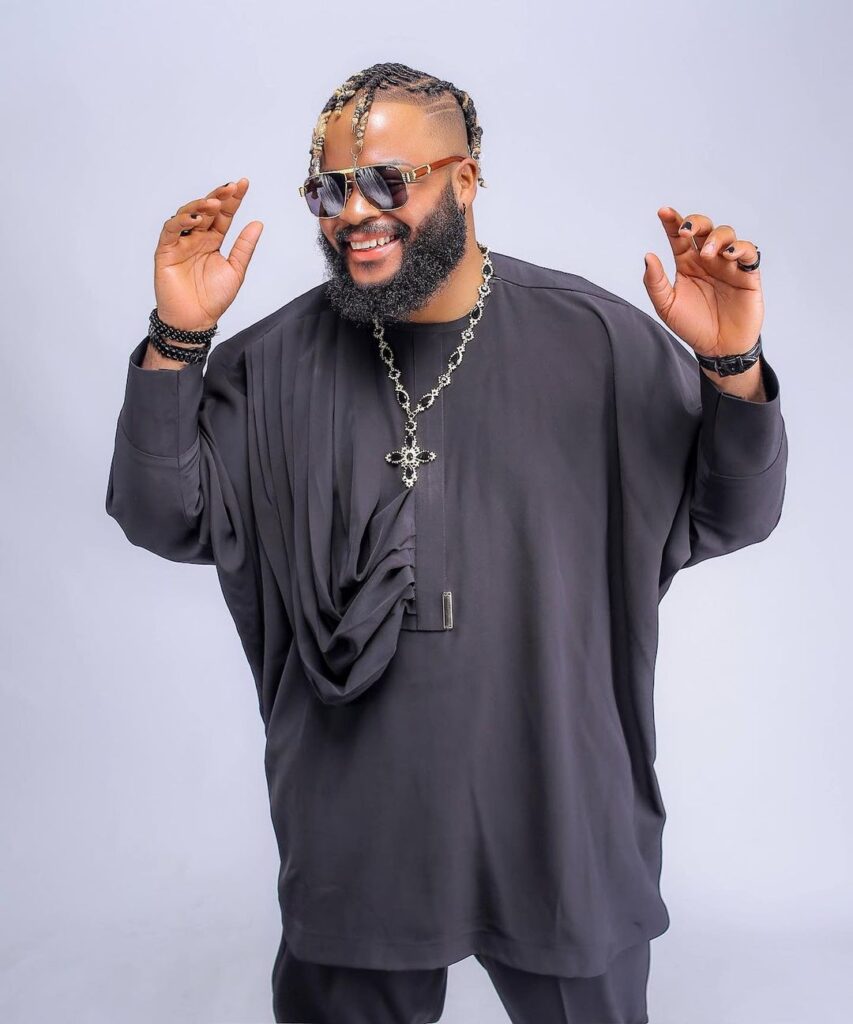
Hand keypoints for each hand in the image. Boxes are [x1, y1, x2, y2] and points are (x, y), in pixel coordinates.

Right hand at [154, 177, 262, 332]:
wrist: (195, 321)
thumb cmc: (213, 299)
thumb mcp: (236, 271)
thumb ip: (244, 247)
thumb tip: (258, 223)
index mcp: (213, 241)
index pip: (223, 215)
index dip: (232, 199)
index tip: (243, 184)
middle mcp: (196, 238)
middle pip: (205, 211)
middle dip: (218, 197)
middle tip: (231, 188)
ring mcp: (180, 242)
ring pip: (187, 215)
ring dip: (199, 206)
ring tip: (214, 203)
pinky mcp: (165, 250)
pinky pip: (170, 230)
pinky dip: (180, 221)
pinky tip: (194, 219)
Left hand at [642, 207, 763, 358]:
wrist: (718, 348)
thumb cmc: (693, 326)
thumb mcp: (667, 307)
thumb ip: (655, 283)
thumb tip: (648, 256)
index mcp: (687, 264)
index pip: (679, 237)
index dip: (672, 221)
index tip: (663, 211)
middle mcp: (707, 260)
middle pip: (704, 228)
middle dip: (696, 223)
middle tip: (685, 231)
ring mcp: (728, 265)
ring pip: (726, 235)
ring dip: (716, 238)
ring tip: (706, 254)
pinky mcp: (747, 274)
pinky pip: (748, 252)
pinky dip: (739, 248)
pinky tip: (727, 255)